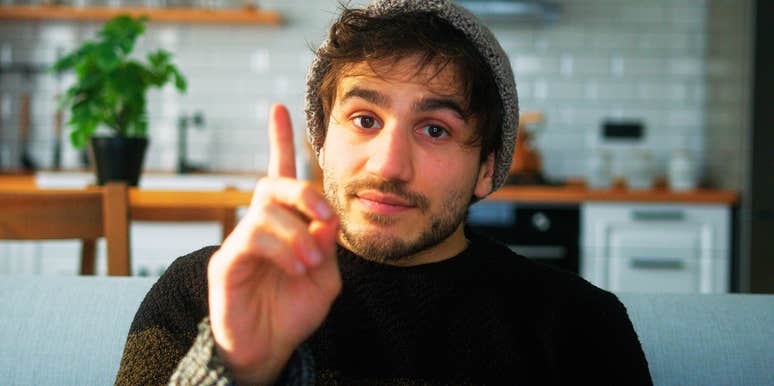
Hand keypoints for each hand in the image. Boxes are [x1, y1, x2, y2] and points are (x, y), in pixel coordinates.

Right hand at [207, 104, 339, 383]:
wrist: (270, 349)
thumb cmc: (294, 310)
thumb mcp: (325, 276)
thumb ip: (327, 246)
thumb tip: (327, 218)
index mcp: (285, 224)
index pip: (280, 174)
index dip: (280, 141)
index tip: (279, 107)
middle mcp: (260, 225)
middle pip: (273, 183)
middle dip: (305, 192)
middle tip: (325, 218)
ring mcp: (240, 242)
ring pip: (265, 211)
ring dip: (297, 234)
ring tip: (311, 263)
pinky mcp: (226, 263)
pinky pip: (253, 238)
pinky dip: (282, 249)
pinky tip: (296, 268)